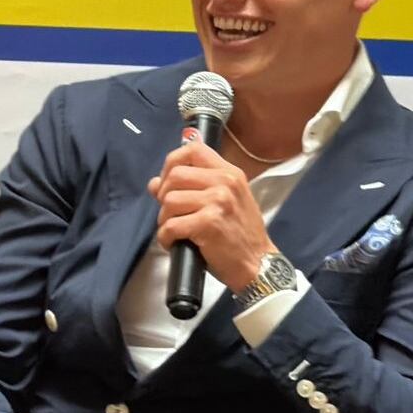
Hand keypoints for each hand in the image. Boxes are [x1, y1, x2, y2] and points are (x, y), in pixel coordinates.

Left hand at [149, 141, 275, 292]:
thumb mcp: (222, 202)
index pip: (193, 149)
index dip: (172, 162)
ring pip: (170, 200)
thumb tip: (154, 183)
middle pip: (175, 175)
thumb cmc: (238, 234)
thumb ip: (192, 187)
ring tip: (175, 231)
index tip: (168, 182)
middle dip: (164, 196)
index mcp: (229, 172)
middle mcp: (225, 181)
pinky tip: (174, 243)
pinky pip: (171, 225)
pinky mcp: (209, 223)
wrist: (258, 264)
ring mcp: (218, 201)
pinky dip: (165, 237)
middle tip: (170, 213)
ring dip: (165, 219)